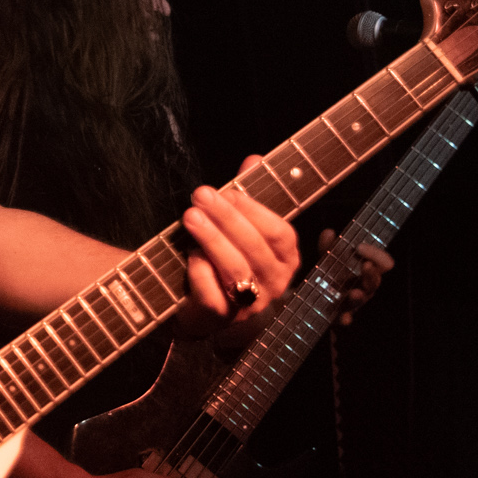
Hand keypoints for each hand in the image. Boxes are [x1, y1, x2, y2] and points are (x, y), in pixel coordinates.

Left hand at [175, 155, 299, 349]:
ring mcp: (251, 305)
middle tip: (200, 196)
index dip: (253, 211)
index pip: (279, 233)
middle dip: (226, 219)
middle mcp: (276, 283)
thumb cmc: (226, 255)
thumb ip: (247, 194)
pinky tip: (191, 253)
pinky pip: (214, 296)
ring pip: (236, 270)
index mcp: (286, 258)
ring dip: (212, 239)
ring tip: (190, 217)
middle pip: (255, 248)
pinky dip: (201, 272)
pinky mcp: (223, 319)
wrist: (201, 304)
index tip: (227, 192)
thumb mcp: (240, 223)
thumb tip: (253, 159)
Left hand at [317, 229, 393, 325]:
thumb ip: (328, 249)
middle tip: (366, 265)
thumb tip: (329, 232)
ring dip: (359, 297)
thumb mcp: (326, 262)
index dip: (375, 254)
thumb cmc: (327, 280)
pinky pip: (345, 320)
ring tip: (355, 293)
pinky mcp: (337, 317)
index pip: (380, 263)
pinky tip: (343, 318)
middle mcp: (361, 288)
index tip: (359, 247)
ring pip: (360, 302)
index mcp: (364, 273)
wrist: (309, 305)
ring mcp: (351, 304)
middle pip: (373, 283)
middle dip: (371, 275)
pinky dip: (345, 319)